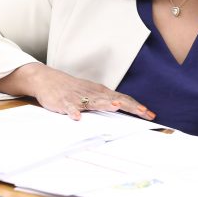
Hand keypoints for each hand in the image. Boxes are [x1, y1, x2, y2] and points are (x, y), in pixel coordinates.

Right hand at [0, 62, 155, 120]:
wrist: (47, 79)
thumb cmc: (72, 89)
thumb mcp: (92, 93)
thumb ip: (106, 101)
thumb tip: (124, 107)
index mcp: (101, 92)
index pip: (123, 98)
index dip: (137, 106)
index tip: (151, 114)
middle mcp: (93, 93)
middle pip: (114, 99)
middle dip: (129, 106)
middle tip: (144, 112)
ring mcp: (78, 96)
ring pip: (93, 101)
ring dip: (104, 104)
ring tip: (115, 106)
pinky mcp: (64, 101)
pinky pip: (69, 107)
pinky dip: (73, 111)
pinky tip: (77, 118)